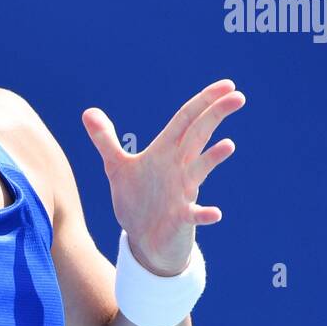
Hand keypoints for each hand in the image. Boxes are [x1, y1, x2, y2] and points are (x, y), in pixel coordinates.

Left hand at [82, 79, 244, 275]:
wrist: (144, 240)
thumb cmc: (138, 200)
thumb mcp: (117, 167)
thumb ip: (105, 140)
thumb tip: (88, 111)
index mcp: (165, 153)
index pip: (186, 120)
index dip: (203, 102)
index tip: (226, 85)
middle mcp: (179, 168)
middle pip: (198, 136)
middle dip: (215, 116)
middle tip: (238, 96)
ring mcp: (183, 193)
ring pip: (199, 172)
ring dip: (212, 160)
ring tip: (228, 145)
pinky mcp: (181, 219)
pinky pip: (195, 215)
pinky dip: (204, 214)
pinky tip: (214, 213)